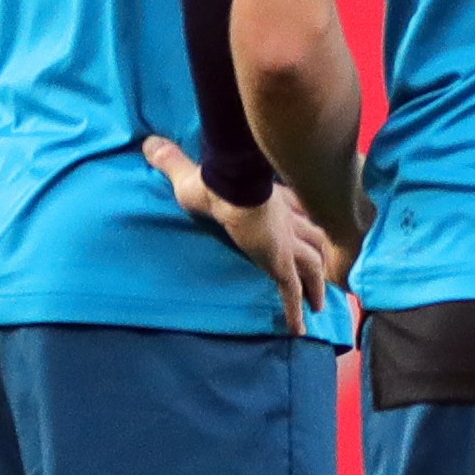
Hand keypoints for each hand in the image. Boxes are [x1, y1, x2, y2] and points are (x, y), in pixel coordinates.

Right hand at [145, 138, 342, 324]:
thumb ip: (171, 161)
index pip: (294, 211)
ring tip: (318, 306)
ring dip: (316, 287)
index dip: (302, 220)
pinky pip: (291, 292)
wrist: (230, 187)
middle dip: (318, 255)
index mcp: (271, 200)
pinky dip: (295, 311)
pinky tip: (298, 330)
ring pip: (311, 267)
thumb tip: (149, 144)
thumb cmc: (213, 180)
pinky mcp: (279, 263)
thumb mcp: (187, 174)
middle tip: (326, 273)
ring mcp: (284, 244)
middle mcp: (285, 222)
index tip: (308, 227)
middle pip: (311, 239)